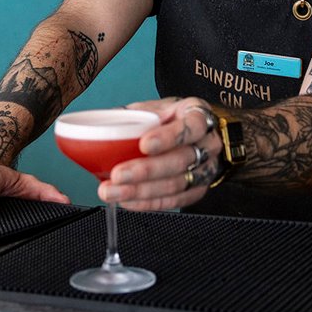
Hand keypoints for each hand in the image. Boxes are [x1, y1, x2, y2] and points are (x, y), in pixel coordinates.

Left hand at [100, 97, 223, 211]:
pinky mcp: (199, 189)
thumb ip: (138, 115)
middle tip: (117, 175)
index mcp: (198, 115)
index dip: (167, 138)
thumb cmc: (173, 119)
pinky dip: (149, 203)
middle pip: (180, 160)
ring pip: (176, 184)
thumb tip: (103, 123)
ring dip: (142, 191)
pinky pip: (175, 201)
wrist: (197, 135)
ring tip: (113, 191)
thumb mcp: (158, 107)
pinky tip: (128, 201)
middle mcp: (208, 143)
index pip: (190, 127)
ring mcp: (206, 169)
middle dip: (146, 170)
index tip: (144, 144)